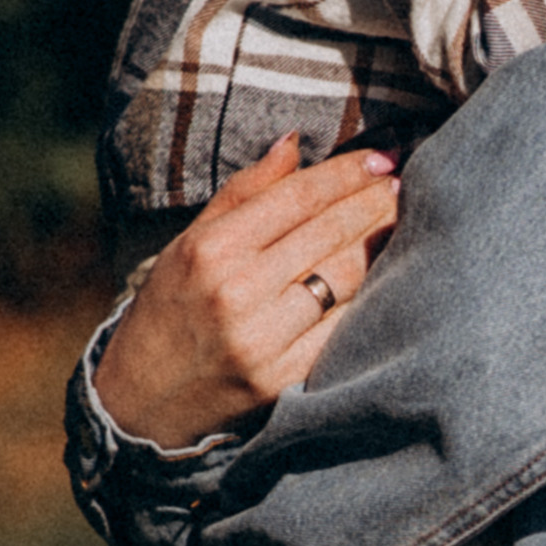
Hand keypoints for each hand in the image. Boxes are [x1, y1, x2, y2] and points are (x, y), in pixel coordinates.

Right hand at [95, 135, 399, 450]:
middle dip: (375, 201)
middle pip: (328, 232)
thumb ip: (244, 191)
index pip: (298, 197)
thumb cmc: (169, 310)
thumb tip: (294, 141)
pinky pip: (343, 327)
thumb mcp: (190, 243)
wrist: (141, 404)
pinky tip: (388, 275)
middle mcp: (237, 292)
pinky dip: (369, 297)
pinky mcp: (283, 380)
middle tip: (404, 182)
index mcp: (212, 249)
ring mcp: (262, 340)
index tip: (383, 157)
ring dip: (381, 243)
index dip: (348, 173)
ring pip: (344, 277)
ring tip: (402, 220)